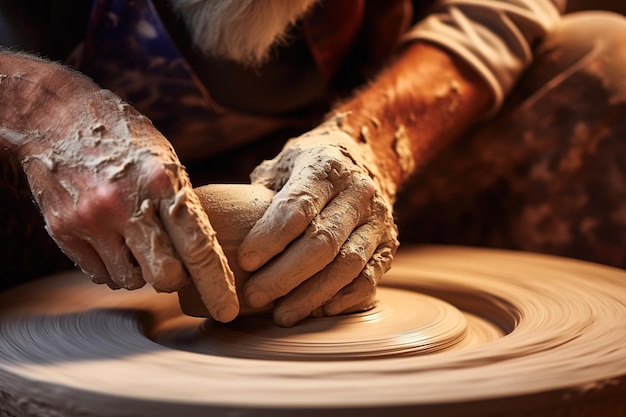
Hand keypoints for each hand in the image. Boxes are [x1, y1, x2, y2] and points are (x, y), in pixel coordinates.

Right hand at [20, 91, 238, 321]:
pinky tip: (110, 238)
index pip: (199, 247)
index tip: (228, 312)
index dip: (217, 285)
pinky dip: (112, 266)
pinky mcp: (64, 231)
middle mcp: (127, 204)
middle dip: (175, 280)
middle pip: (165, 276)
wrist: (58, 118)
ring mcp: (92, 220)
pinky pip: (100, 274)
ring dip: (140, 271)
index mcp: (163, 182)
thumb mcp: (165, 161)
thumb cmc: (125, 140)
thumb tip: (205, 254)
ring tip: (134, 238)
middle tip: (173, 264)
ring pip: (131, 281)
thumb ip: (183, 205)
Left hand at [238, 122, 398, 326]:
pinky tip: (320, 311)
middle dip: (286, 274)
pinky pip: (370, 277)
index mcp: (326, 165)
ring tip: (281, 315)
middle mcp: (358, 190)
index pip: (299, 206)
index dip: (271, 236)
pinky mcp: (389, 244)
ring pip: (348, 263)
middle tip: (254, 295)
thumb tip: (215, 231)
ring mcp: (378, 219)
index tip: (245, 261)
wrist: (359, 158)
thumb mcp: (279, 167)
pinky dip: (346, 298)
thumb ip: (255, 196)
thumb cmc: (304, 169)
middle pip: (323, 240)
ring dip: (312, 293)